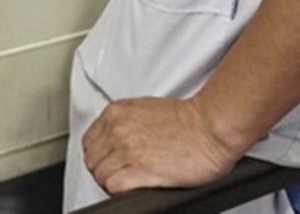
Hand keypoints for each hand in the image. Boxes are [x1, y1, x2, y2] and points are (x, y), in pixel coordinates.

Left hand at [81, 96, 241, 194]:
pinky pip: (114, 186)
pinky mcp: (141, 170)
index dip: (99, 156)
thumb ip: (126, 122)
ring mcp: (127, 150)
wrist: (209, 127)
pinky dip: (120, 191)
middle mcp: (118, 130)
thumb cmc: (188, 120)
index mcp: (117, 113)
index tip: (109, 162)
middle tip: (120, 176)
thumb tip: (120, 138)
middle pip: (92, 160)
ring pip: (100, 175)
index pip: (89, 141)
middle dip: (104, 171)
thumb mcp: (145, 109)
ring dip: (112, 183)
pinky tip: (134, 189)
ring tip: (129, 184)